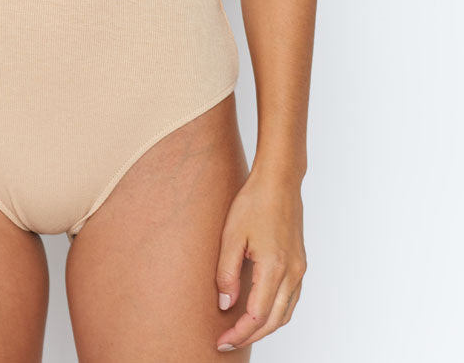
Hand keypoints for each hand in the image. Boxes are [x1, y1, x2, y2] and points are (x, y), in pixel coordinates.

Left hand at [214, 169, 306, 351]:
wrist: (279, 181)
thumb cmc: (254, 202)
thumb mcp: (231, 236)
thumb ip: (227, 273)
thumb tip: (225, 304)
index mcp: (274, 268)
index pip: (256, 316)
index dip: (238, 332)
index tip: (221, 339)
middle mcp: (292, 273)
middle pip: (273, 321)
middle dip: (250, 335)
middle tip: (227, 341)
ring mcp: (299, 269)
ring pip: (285, 313)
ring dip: (264, 327)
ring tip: (241, 330)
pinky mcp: (300, 263)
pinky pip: (291, 299)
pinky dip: (276, 313)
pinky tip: (260, 311)